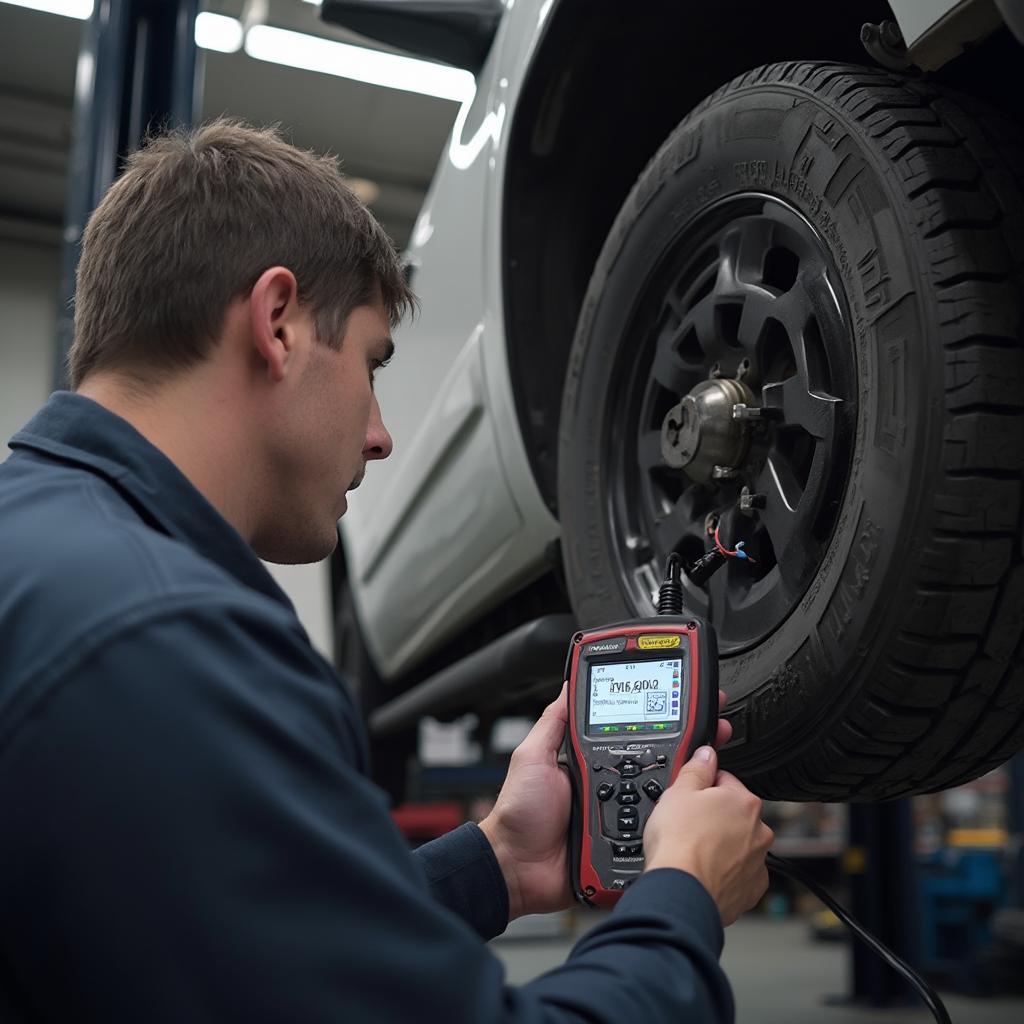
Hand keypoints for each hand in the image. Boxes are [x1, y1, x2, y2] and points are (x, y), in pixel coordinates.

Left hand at [479, 688, 733, 920]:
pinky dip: (669, 828)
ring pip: (662, 802)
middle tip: (711, 734)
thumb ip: (553, 723)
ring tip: (704, 770)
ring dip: (681, 790)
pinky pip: (653, 836)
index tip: (684, 707)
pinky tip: (686, 814)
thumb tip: (569, 687)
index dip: (658, 725)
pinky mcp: (625, 848)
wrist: (516, 867)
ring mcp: (621, 819)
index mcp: (594, 765)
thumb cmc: (520, 814)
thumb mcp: (532, 757)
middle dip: (687, 753)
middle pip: (656, 769)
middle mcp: (612, 789)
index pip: (633, 739)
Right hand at [643, 745, 772, 925]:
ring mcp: (757, 863)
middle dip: (712, 817)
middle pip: (732, 814)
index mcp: (745, 802)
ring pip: (736, 844)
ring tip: (692, 851)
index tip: (689, 799)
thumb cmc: (680, 844)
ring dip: (719, 845)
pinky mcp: (750, 890)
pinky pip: (738, 873)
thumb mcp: (678, 791)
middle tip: (686, 826)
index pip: (724, 781)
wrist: (681, 891)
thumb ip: (697, 768)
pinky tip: (703, 871)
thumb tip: (706, 754)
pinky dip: (724, 872)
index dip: (702, 788)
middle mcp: (759, 831)